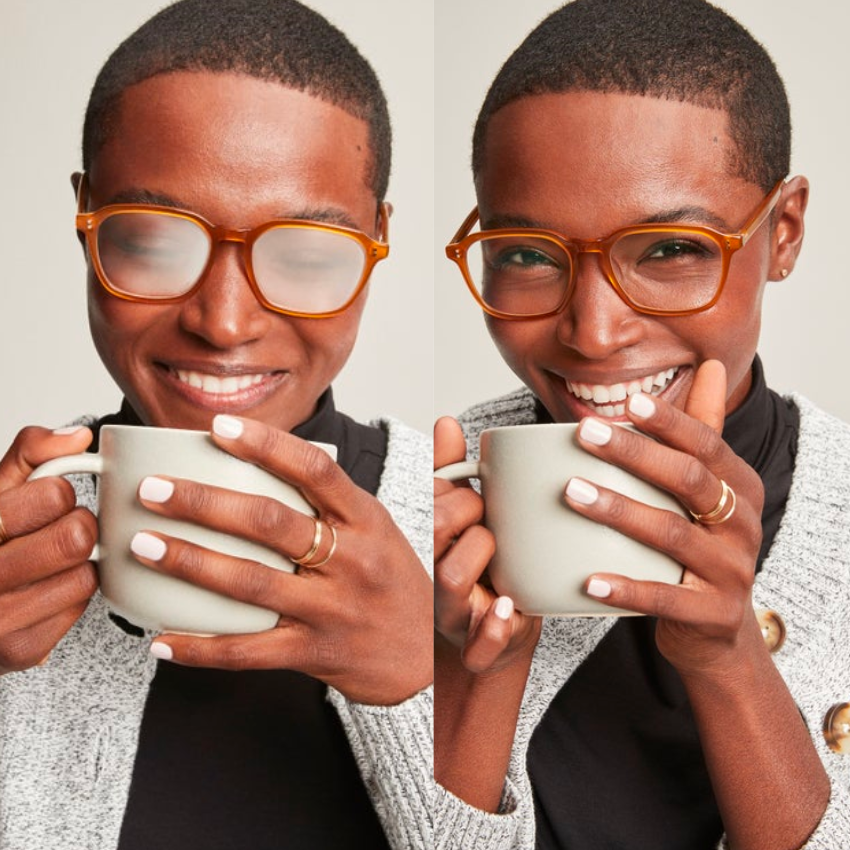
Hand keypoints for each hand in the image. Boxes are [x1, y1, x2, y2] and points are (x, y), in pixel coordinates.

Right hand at [0, 426, 97, 672]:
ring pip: (85, 575)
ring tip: (49, 561)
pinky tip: (44, 589)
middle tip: (59, 529)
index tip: (45, 502)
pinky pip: (80, 608)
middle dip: (78, 527)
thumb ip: (29, 456)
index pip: (53, 497)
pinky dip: (71, 593)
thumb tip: (78, 437)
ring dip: (78, 563)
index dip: (58, 495)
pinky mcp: (23, 651)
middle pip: (76, 538)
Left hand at [129, 415, 431, 705]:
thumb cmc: (397, 584)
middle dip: (204, 502)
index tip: (218, 427)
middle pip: (270, 522)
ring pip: (251, 583)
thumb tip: (274, 458)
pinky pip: (250, 652)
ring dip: (190, 562)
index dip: (265, 444)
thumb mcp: (381, 530)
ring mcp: (331, 609)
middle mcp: (351, 561)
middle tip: (155, 490)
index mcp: (367, 521)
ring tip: (145, 545)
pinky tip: (164, 640)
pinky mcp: (314, 652)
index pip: (316, 469)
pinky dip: (202, 648)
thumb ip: (336, 500)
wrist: (426, 657)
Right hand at [433, 416, 540, 673]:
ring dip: (481, 553)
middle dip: (470, 511)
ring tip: (499, 556)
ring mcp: (451, 613)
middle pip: (436, 528)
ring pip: (452, 577)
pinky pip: (477, 645)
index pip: (429, 500)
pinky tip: (506, 606)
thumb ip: (453, 472)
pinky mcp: (476, 648)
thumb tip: (446, 422)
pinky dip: (493, 627)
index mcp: (429, 542)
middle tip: (490, 519)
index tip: (477, 493)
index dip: (457, 491)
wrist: (492, 642)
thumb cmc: (481, 571)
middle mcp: (431, 575)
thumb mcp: (466, 519)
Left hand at [564, 360, 764, 673]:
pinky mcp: (712, 612)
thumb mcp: (708, 489)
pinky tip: (588, 579)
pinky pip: (665, 598)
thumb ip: (703, 431)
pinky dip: (626, 588)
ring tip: (571, 492)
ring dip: (619, 510)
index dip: (670, 422)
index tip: (629, 403)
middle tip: (584, 434)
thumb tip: (710, 366)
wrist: (718, 630)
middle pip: (688, 480)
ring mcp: (730, 570)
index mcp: (739, 486)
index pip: (707, 444)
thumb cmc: (700, 546)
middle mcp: (742, 524)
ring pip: (672, 534)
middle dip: (635, 454)